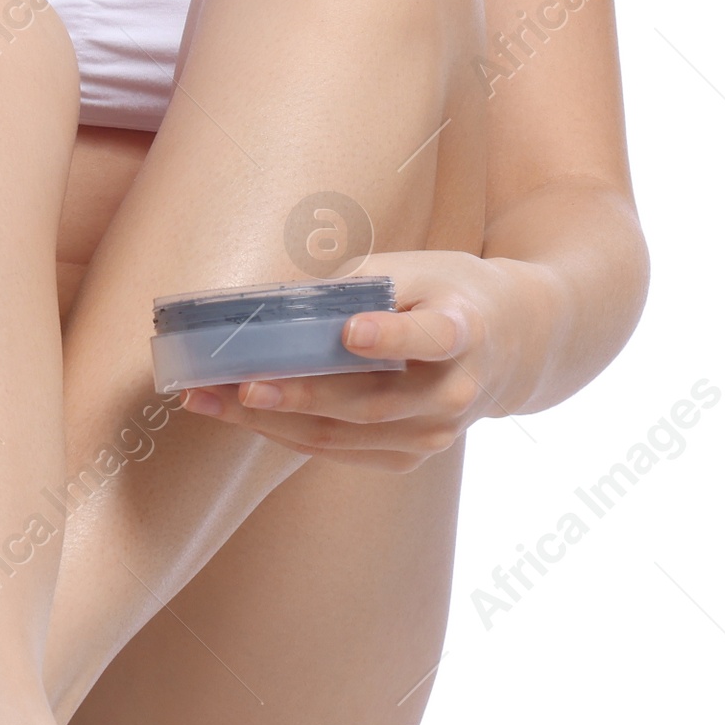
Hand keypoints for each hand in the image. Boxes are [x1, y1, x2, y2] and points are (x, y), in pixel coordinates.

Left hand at [178, 251, 553, 471]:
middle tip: (239, 384)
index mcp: (464, 332)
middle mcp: (454, 393)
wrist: (512, 345)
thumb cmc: (449, 292)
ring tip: (212, 400)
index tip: (352, 330)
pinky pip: (339, 450)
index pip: (431, 337)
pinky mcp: (411, 456)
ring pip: (343, 434)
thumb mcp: (418, 268)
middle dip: (298, 394)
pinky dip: (286, 433)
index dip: (392, 337)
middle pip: (369, 401)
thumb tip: (274, 300)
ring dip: (272, 421)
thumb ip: (358, 283)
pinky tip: (240, 415)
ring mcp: (435, 435)